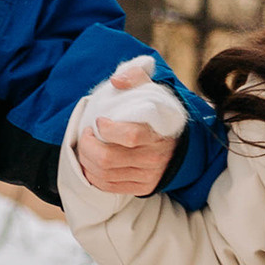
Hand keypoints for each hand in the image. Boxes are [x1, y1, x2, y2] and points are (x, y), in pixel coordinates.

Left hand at [74, 58, 184, 197]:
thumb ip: (135, 77)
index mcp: (157, 134)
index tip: (99, 122)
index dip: (107, 129)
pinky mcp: (141, 188)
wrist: (177, 146)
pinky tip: (90, 164)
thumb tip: (116, 81)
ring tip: (86, 147)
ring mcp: (147, 176)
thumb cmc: (157, 117)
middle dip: (88, 146)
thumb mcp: (152, 91)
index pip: (130, 136)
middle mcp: (153, 159)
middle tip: (86, 135)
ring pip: (105, 174)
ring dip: (86, 161)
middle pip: (108, 158)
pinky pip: (109, 187)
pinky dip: (93, 176)